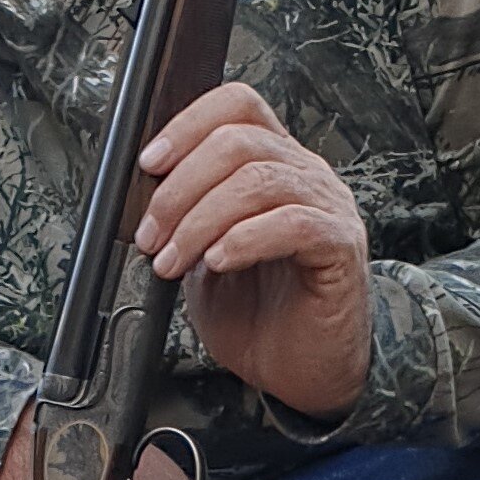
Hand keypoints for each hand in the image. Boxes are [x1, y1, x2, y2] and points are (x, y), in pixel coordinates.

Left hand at [136, 82, 371, 423]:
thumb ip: (184, 219)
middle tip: (151, 235)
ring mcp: (328, 207)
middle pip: (239, 141)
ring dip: (201, 220)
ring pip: (259, 180)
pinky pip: (293, 223)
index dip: (188, 124)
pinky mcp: (341, 247)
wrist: (300, 374)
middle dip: (180, 188)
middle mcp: (304, 176)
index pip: (237, 105)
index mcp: (272, 165)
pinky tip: (219, 262)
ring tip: (174, 261)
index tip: (148, 163)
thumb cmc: (257, 317)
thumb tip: (138, 198)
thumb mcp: (201, 257)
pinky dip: (245, 239)